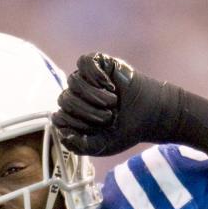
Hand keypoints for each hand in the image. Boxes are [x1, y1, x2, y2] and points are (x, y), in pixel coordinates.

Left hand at [51, 53, 183, 155]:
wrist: (148, 116)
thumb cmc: (124, 131)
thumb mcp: (101, 146)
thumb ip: (80, 146)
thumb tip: (63, 134)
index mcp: (73, 116)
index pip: (59, 118)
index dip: (75, 124)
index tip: (95, 128)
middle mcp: (76, 96)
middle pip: (65, 99)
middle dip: (88, 112)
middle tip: (109, 117)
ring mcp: (86, 79)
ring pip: (74, 81)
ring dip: (94, 95)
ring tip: (112, 103)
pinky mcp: (98, 64)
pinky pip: (84, 62)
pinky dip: (96, 75)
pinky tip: (110, 85)